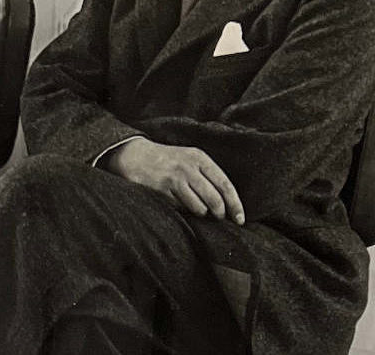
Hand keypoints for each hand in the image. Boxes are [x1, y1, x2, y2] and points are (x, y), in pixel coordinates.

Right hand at [101, 137, 244, 224]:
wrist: (135, 155)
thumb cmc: (168, 160)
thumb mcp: (190, 159)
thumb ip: (208, 176)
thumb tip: (227, 204)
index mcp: (199, 158)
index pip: (225, 184)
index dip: (235, 204)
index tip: (240, 219)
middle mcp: (188, 167)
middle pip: (214, 199)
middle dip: (219, 213)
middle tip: (218, 217)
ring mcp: (174, 179)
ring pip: (199, 207)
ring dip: (200, 212)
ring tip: (194, 206)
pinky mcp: (161, 190)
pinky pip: (180, 208)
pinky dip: (182, 210)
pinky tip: (176, 201)